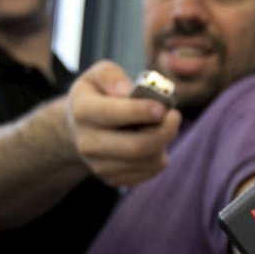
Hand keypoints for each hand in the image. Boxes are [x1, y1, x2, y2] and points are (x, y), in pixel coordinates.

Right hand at [66, 61, 179, 187]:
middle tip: (175, 116)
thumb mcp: (99, 74)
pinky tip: (154, 141)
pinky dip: (159, 156)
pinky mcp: (112, 179)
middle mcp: (87, 142)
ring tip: (163, 126)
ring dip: (163, 143)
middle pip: (136, 146)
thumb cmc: (98, 94)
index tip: (162, 108)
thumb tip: (128, 91)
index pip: (113, 114)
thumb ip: (112, 76)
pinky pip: (149, 172)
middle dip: (164, 132)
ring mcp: (98, 165)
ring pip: (147, 161)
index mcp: (82, 111)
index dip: (141, 112)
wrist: (79, 127)